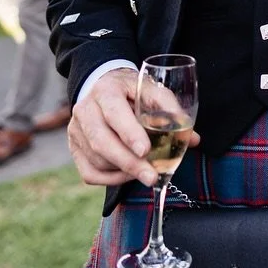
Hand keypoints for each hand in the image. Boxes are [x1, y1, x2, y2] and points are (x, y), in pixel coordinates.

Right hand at [67, 69, 200, 186]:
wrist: (106, 88)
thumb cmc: (134, 91)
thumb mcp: (153, 90)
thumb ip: (172, 112)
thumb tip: (193, 139)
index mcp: (106, 90)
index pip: (114, 113)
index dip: (129, 133)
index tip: (145, 150)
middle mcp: (85, 110)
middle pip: (102, 141)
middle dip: (129, 163)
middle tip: (151, 177)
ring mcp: (75, 131)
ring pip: (97, 160)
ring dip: (124, 171)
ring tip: (147, 172)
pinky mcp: (75, 149)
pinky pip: (90, 173)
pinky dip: (111, 180)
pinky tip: (129, 175)